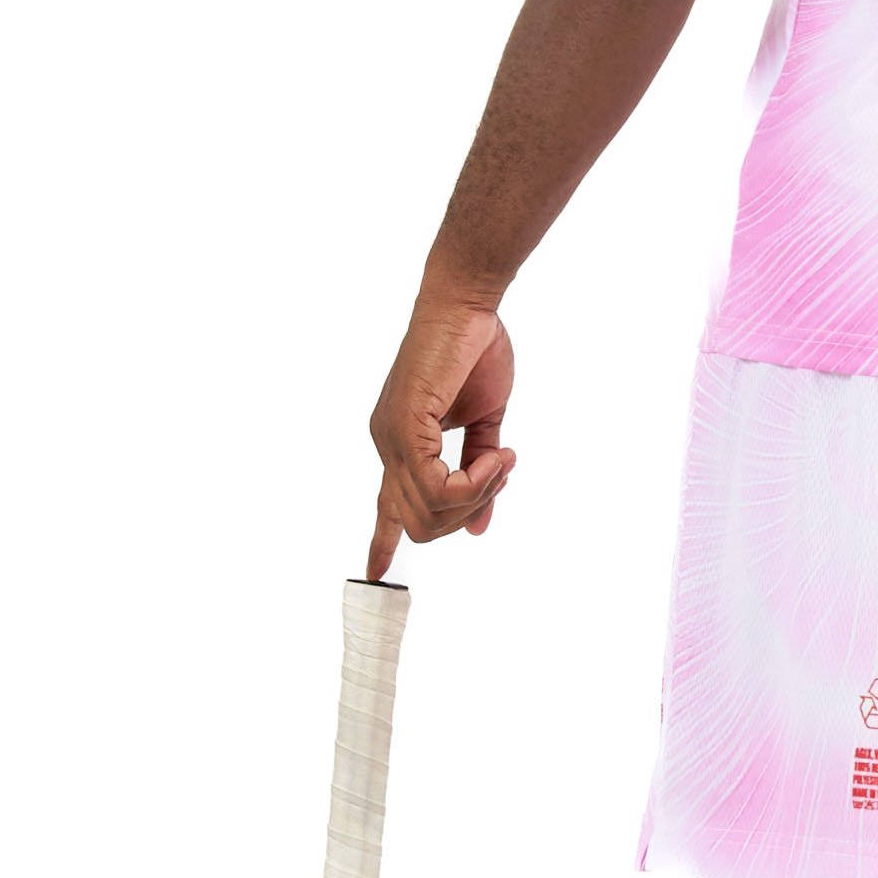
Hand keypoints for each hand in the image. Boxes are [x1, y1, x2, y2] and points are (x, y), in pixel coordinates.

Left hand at [367, 285, 516, 576]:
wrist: (468, 305)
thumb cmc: (476, 350)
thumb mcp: (484, 422)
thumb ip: (480, 472)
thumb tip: (479, 529)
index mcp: (401, 442)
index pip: (383, 503)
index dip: (382, 540)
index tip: (376, 572)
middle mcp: (388, 444)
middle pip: (418, 523)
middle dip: (468, 514)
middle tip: (500, 475)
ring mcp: (392, 436)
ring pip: (428, 512)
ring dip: (477, 496)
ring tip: (501, 460)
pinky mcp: (405, 426)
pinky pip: (435, 487)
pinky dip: (474, 483)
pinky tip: (495, 456)